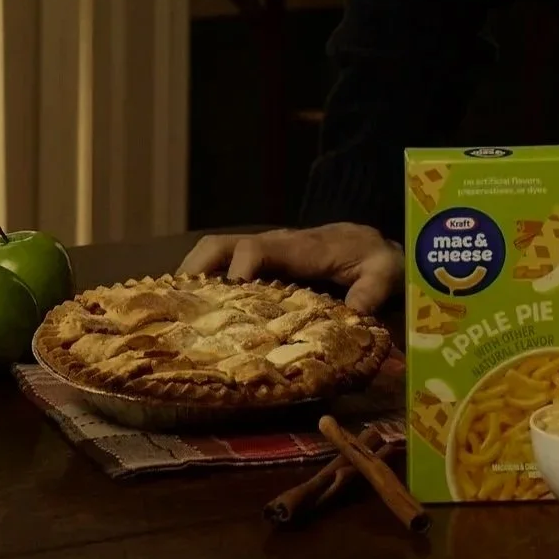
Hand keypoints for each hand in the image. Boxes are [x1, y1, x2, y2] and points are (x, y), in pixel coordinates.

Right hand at [177, 223, 402, 314]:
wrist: (375, 247)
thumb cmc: (378, 261)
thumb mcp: (385, 274)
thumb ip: (372, 290)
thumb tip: (356, 313)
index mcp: (302, 248)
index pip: (259, 248)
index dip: (239, 266)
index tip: (229, 294)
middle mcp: (275, 246)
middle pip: (222, 245)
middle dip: (196, 269)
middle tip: (178, 303)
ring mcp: (264, 254)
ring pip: (216, 253)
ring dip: (192, 277)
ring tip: (173, 311)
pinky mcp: (261, 264)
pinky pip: (224, 265)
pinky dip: (203, 282)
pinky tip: (191, 311)